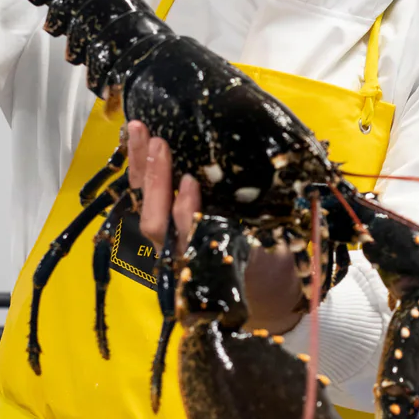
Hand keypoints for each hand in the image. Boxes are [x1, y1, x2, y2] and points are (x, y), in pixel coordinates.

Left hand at [128, 120, 306, 334]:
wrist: (256, 288)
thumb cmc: (269, 266)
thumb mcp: (275, 255)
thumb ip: (270, 239)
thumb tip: (281, 213)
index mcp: (205, 265)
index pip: (186, 239)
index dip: (185, 212)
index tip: (191, 182)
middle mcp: (178, 255)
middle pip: (154, 221)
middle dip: (155, 181)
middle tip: (159, 143)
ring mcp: (166, 239)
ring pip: (143, 206)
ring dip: (139, 168)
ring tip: (137, 130)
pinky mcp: (162, 223)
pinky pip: (143, 197)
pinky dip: (140, 169)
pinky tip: (138, 141)